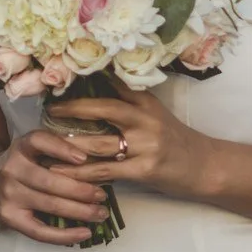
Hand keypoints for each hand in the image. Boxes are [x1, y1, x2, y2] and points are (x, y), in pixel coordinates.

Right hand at [0, 125, 114, 246]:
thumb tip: (96, 155)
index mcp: (20, 147)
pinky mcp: (10, 218)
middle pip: (50, 181)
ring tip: (101, 213)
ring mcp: (9, 196)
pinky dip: (65, 235)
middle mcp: (12, 170)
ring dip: (81, 211)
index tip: (84, 158)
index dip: (61, 149)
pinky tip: (84, 233)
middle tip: (103, 195)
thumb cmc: (17, 165)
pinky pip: (40, 231)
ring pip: (50, 205)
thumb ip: (54, 148)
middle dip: (81, 189)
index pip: (39, 141)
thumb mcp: (28, 148)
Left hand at [44, 80, 210, 198]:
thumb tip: (92, 96)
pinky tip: (64, 173)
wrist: (206, 166)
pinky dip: (82, 173)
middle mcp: (145, 118)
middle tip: (49, 110)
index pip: (112, 84)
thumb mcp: (155, 115)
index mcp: (146, 101)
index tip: (62, 78)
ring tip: (45, 146)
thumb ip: (129, 105)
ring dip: (69, 145)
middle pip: (102, 108)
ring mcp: (146, 144)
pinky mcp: (146, 168)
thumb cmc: (176, 141)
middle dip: (72, 109)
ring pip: (99, 143)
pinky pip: (106, 171)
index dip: (86, 81)